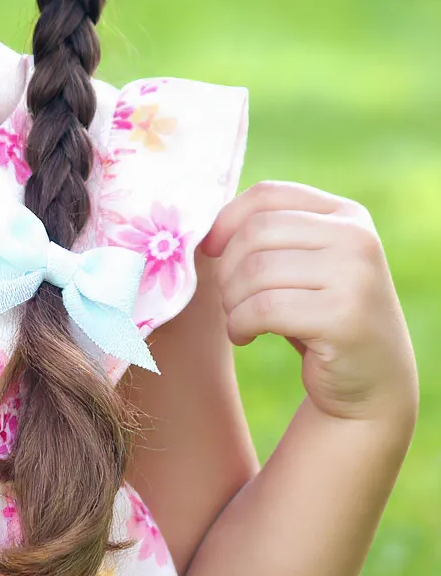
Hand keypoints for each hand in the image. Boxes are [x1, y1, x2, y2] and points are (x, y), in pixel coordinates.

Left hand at [201, 180, 417, 428]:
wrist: (373, 382)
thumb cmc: (318, 314)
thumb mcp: (302, 262)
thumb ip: (269, 233)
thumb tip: (202, 224)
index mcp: (346, 215)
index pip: (269, 194)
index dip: (227, 218)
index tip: (210, 250)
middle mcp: (357, 238)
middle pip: (257, 231)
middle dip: (227, 267)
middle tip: (229, 297)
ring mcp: (355, 276)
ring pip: (256, 270)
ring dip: (232, 299)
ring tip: (238, 317)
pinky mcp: (344, 317)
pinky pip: (264, 309)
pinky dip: (240, 323)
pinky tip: (244, 336)